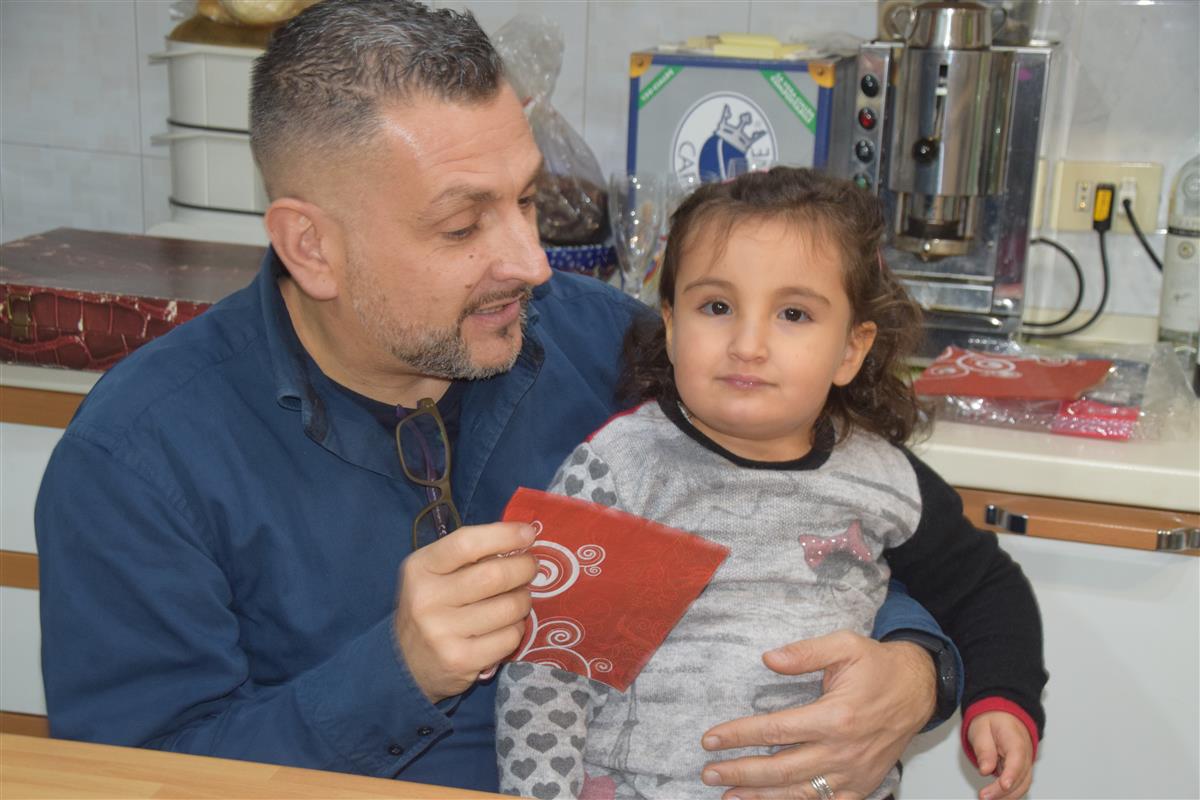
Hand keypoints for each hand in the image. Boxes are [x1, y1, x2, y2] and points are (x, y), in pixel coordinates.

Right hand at [394, 522, 537, 701]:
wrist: (405, 663)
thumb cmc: (431, 607)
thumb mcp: (435, 573)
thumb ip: (470, 555)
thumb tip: (522, 537)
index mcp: (420, 568)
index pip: (466, 543)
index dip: (504, 536)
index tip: (528, 534)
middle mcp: (426, 599)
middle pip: (494, 575)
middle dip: (524, 568)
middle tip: (530, 568)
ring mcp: (441, 633)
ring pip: (508, 607)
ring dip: (524, 600)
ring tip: (518, 599)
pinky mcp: (460, 660)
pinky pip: (509, 637)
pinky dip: (517, 628)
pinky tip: (507, 626)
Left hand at [699, 630, 935, 798]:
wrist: (919, 691)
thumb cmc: (878, 667)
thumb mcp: (845, 645)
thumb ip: (805, 652)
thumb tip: (769, 658)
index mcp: (836, 717)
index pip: (775, 731)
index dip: (739, 736)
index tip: (710, 740)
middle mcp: (842, 752)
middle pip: (781, 769)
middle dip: (740, 773)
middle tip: (708, 773)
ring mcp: (852, 774)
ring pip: (799, 793)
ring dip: (760, 797)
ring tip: (727, 796)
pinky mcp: (860, 786)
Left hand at [967, 711, 1033, 799]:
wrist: (1003, 715)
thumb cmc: (992, 721)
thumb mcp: (980, 728)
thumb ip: (983, 749)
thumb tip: (985, 770)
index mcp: (1015, 738)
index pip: (1017, 758)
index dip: (1012, 774)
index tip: (1004, 784)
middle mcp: (1025, 753)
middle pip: (1020, 776)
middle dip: (1003, 790)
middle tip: (984, 796)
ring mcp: (1025, 763)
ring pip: (1023, 784)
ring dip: (1007, 795)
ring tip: (988, 798)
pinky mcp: (1021, 770)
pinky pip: (1019, 785)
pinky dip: (1009, 794)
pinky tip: (996, 798)